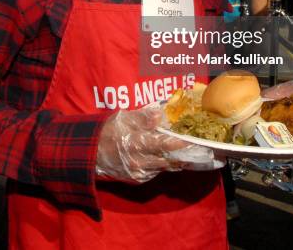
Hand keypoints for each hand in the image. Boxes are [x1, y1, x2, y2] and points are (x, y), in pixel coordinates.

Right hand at [96, 104, 222, 182]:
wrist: (91, 153)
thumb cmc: (108, 131)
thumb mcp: (122, 118)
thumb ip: (141, 117)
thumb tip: (159, 114)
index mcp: (133, 142)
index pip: (159, 143)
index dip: (176, 142)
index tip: (191, 139)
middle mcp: (137, 160)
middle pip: (165, 158)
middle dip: (183, 154)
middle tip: (200, 149)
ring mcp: (137, 171)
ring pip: (163, 167)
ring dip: (178, 160)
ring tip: (194, 154)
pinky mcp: (137, 178)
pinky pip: (156, 172)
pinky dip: (166, 165)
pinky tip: (175, 159)